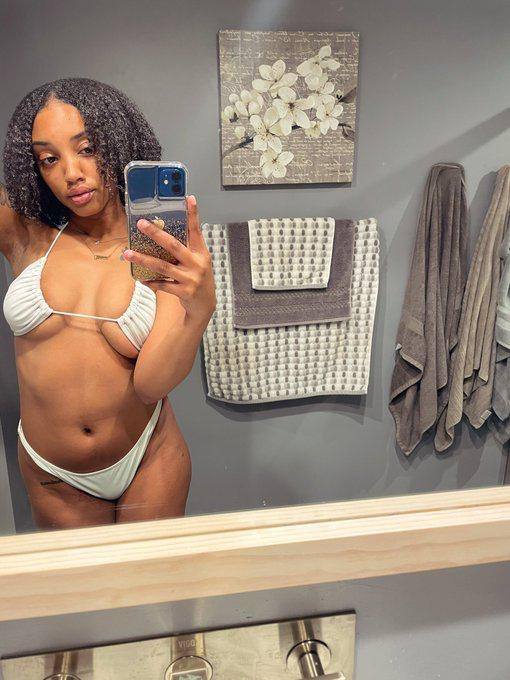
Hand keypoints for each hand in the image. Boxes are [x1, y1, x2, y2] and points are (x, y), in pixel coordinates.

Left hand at [122, 195, 215, 321]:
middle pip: (173, 245)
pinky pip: (162, 285)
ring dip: (143, 259)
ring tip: (128, 253)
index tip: (188, 198)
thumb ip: (186, 249)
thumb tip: (162, 235)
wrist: (205, 305)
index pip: (196, 230)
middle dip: (155, 234)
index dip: (193, 214)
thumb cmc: (198, 279)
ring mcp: (190, 279)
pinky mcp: (184, 292)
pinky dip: (150, 282)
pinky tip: (140, 279)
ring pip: (163, 266)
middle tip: (141, 224)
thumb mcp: (198, 262)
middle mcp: (197, 264)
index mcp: (201, 253)